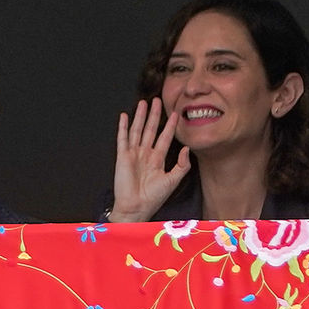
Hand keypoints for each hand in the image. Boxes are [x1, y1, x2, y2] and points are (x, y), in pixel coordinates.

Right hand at [109, 99, 190, 222]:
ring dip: (140, 116)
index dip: (170, 126)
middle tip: (157, 100)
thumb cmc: (154, 197)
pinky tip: (125, 117)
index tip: (175, 114)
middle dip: (154, 115)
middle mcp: (145, 154)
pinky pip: (123, 139)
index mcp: (157, 160)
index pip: (165, 138)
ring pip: (137, 131)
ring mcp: (133, 154)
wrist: (137, 207)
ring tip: (143, 103)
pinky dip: (123, 128)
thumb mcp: (172, 180)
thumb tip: (186, 149)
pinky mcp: (122, 157)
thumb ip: (182, 165)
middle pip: (150, 130)